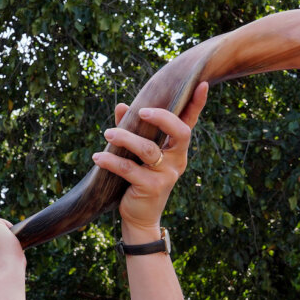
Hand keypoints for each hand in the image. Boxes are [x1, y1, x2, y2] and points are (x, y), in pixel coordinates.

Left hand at [94, 83, 208, 237]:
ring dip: (125, 138)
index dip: (197, 104)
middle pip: (180, 132)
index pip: (189, 122)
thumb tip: (121, 106)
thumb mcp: (136, 153)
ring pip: (148, 150)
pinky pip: (129, 169)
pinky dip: (111, 161)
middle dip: (162, 117)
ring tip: (107, 133)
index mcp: (177, 149)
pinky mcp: (152, 187)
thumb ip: (131, 129)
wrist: (140, 216)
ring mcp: (167, 175)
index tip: (202, 83)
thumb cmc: (138, 179)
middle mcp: (177, 160)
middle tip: (140, 111)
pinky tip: (98, 156)